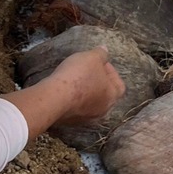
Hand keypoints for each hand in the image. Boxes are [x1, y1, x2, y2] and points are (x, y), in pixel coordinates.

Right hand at [9, 46, 123, 142]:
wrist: (53, 98)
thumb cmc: (78, 76)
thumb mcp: (92, 57)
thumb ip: (101, 53)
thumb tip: (105, 51)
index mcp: (112, 97)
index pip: (119, 85)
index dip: (111, 71)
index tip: (99, 62)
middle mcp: (102, 111)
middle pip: (104, 94)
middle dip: (97, 81)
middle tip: (87, 70)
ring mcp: (85, 119)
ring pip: (89, 103)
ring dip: (85, 91)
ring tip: (74, 79)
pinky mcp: (69, 122)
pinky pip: (75, 108)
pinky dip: (73, 100)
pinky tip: (64, 90)